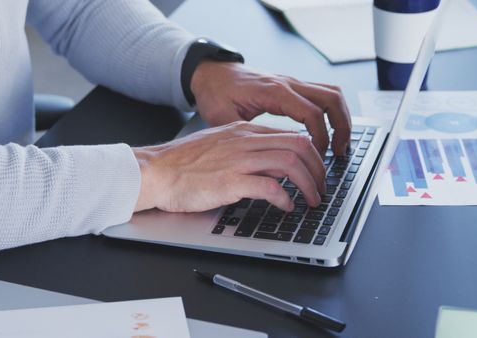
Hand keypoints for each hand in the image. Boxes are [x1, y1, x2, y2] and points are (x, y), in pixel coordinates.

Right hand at [132, 121, 325, 212]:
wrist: (155, 170)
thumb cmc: (182, 163)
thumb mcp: (219, 144)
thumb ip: (244, 148)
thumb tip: (269, 163)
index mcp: (244, 131)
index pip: (292, 135)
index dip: (312, 155)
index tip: (316, 171)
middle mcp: (245, 141)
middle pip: (300, 146)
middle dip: (319, 169)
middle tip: (321, 187)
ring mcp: (239, 160)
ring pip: (291, 164)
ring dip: (308, 184)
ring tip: (311, 200)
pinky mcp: (230, 181)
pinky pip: (270, 187)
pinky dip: (285, 198)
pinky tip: (286, 207)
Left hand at [191, 61, 351, 155]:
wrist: (212, 73)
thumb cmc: (215, 93)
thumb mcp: (222, 117)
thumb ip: (243, 136)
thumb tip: (260, 160)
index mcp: (274, 92)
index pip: (311, 113)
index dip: (320, 138)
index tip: (316, 157)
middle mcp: (288, 84)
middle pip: (331, 99)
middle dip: (342, 127)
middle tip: (339, 153)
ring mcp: (293, 83)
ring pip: (332, 94)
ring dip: (341, 119)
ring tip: (339, 145)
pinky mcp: (292, 87)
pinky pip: (323, 94)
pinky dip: (331, 113)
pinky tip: (328, 132)